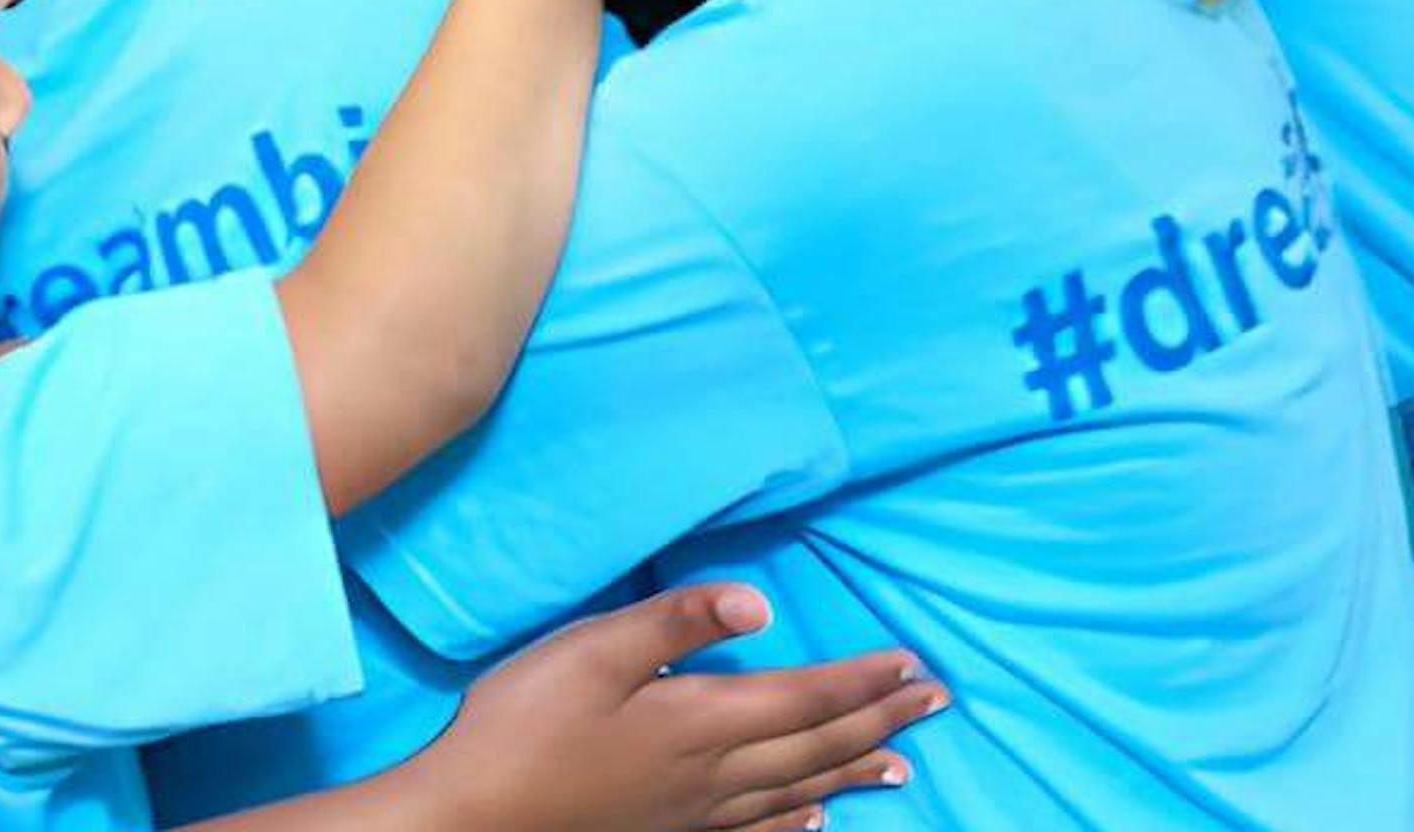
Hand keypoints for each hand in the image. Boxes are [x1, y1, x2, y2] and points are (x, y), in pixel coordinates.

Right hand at [413, 584, 941, 831]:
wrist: (477, 815)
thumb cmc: (526, 721)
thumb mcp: (593, 650)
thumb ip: (675, 621)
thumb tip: (758, 604)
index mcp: (702, 719)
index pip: (805, 697)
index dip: (863, 681)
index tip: (914, 666)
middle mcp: (715, 772)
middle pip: (816, 744)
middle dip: (880, 721)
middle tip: (936, 703)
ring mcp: (696, 812)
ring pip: (797, 789)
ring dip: (854, 771)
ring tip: (903, 765)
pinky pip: (757, 831)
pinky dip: (798, 824)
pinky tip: (816, 824)